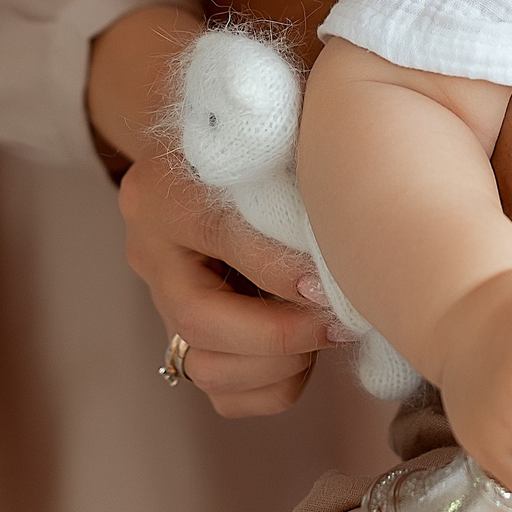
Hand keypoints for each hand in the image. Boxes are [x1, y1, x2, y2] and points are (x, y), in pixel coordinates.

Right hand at [93, 7, 341, 417]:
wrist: (224, 139)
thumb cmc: (270, 128)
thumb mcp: (280, 119)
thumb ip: (302, 141)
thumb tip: (362, 173)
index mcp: (165, 187)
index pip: (219, 236)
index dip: (278, 268)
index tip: (330, 281)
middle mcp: (149, 247)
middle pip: (199, 319)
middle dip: (280, 333)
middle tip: (341, 323)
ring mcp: (160, 297)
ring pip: (205, 366)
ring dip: (278, 366)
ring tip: (326, 336)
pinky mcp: (180, 336)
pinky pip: (221, 392)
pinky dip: (271, 387)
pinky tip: (308, 355)